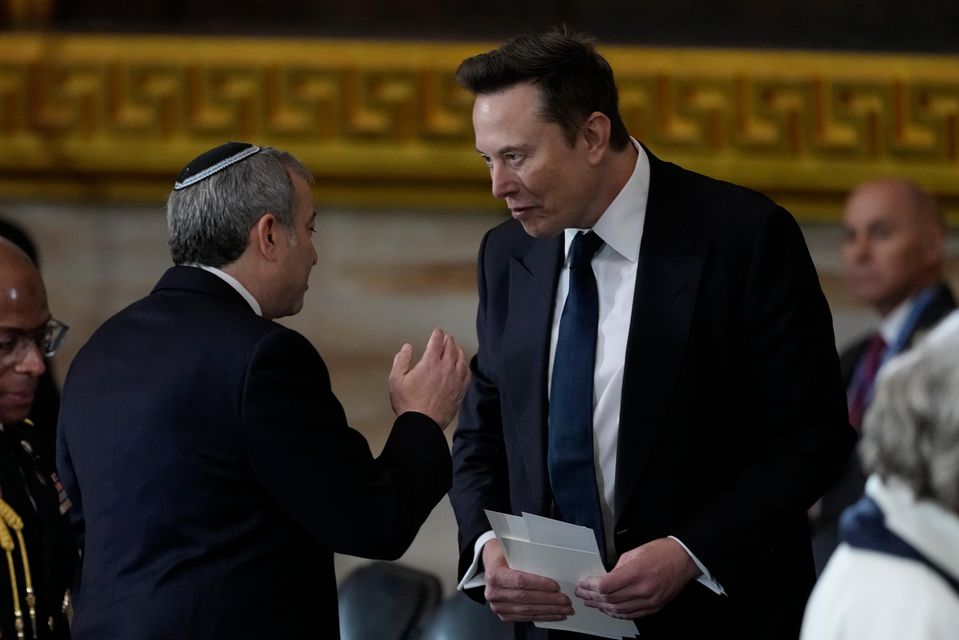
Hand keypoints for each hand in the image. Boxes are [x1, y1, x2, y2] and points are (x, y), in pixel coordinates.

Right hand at [388, 328, 469, 428]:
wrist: (422, 424)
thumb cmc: (408, 404)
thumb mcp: (396, 380)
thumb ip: (401, 360)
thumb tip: (407, 347)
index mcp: (430, 363)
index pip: (437, 342)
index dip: (437, 334)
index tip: (438, 331)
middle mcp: (445, 368)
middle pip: (451, 347)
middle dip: (448, 340)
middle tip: (447, 338)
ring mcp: (455, 379)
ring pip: (461, 358)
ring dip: (458, 350)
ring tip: (456, 348)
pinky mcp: (461, 390)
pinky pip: (467, 373)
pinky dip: (465, 365)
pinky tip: (463, 366)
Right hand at [482, 539, 572, 622]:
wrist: (490, 565)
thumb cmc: (502, 556)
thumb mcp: (510, 551)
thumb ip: (525, 558)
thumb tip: (551, 563)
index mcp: (495, 575)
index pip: (520, 581)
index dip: (539, 584)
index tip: (556, 586)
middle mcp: (494, 593)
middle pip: (526, 598)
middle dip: (549, 600)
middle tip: (565, 600)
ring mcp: (498, 606)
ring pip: (528, 610)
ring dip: (549, 611)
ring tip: (564, 609)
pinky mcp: (504, 615)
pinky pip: (526, 617)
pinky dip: (542, 616)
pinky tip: (554, 614)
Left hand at [575, 538, 698, 618]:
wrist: (684, 559)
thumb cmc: (661, 552)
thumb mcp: (634, 553)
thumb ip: (617, 568)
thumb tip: (605, 579)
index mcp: (636, 572)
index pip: (605, 586)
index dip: (590, 586)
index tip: (582, 584)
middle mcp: (642, 589)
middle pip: (609, 599)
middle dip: (592, 597)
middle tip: (581, 594)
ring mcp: (649, 601)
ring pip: (619, 610)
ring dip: (602, 607)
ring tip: (591, 603)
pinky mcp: (654, 607)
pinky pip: (632, 614)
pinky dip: (618, 613)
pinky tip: (609, 610)